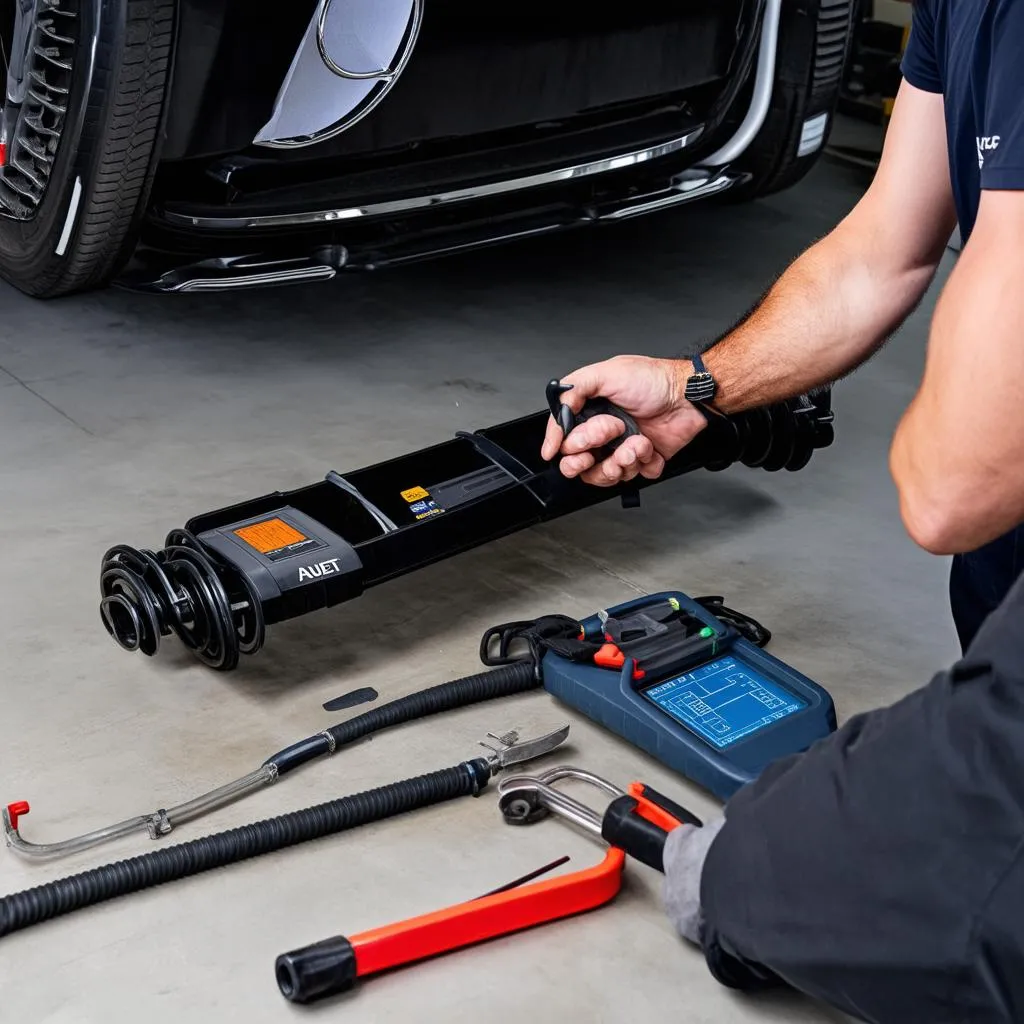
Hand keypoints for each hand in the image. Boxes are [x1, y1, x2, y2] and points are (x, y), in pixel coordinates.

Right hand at [540, 355, 707, 485]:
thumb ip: (570, 394)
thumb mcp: (603, 374)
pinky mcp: (643, 460)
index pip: (565, 444)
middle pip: (581, 466)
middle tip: (611, 438)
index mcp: (588, 415)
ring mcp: (622, 449)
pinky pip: (635, 477)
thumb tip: (554, 424)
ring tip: (636, 442)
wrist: (686, 395)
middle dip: (596, 458)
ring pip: (607, 475)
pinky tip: (650, 446)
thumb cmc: (651, 380)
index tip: (583, 448)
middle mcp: (603, 434)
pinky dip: (644, 465)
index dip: (572, 450)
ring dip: (622, 461)